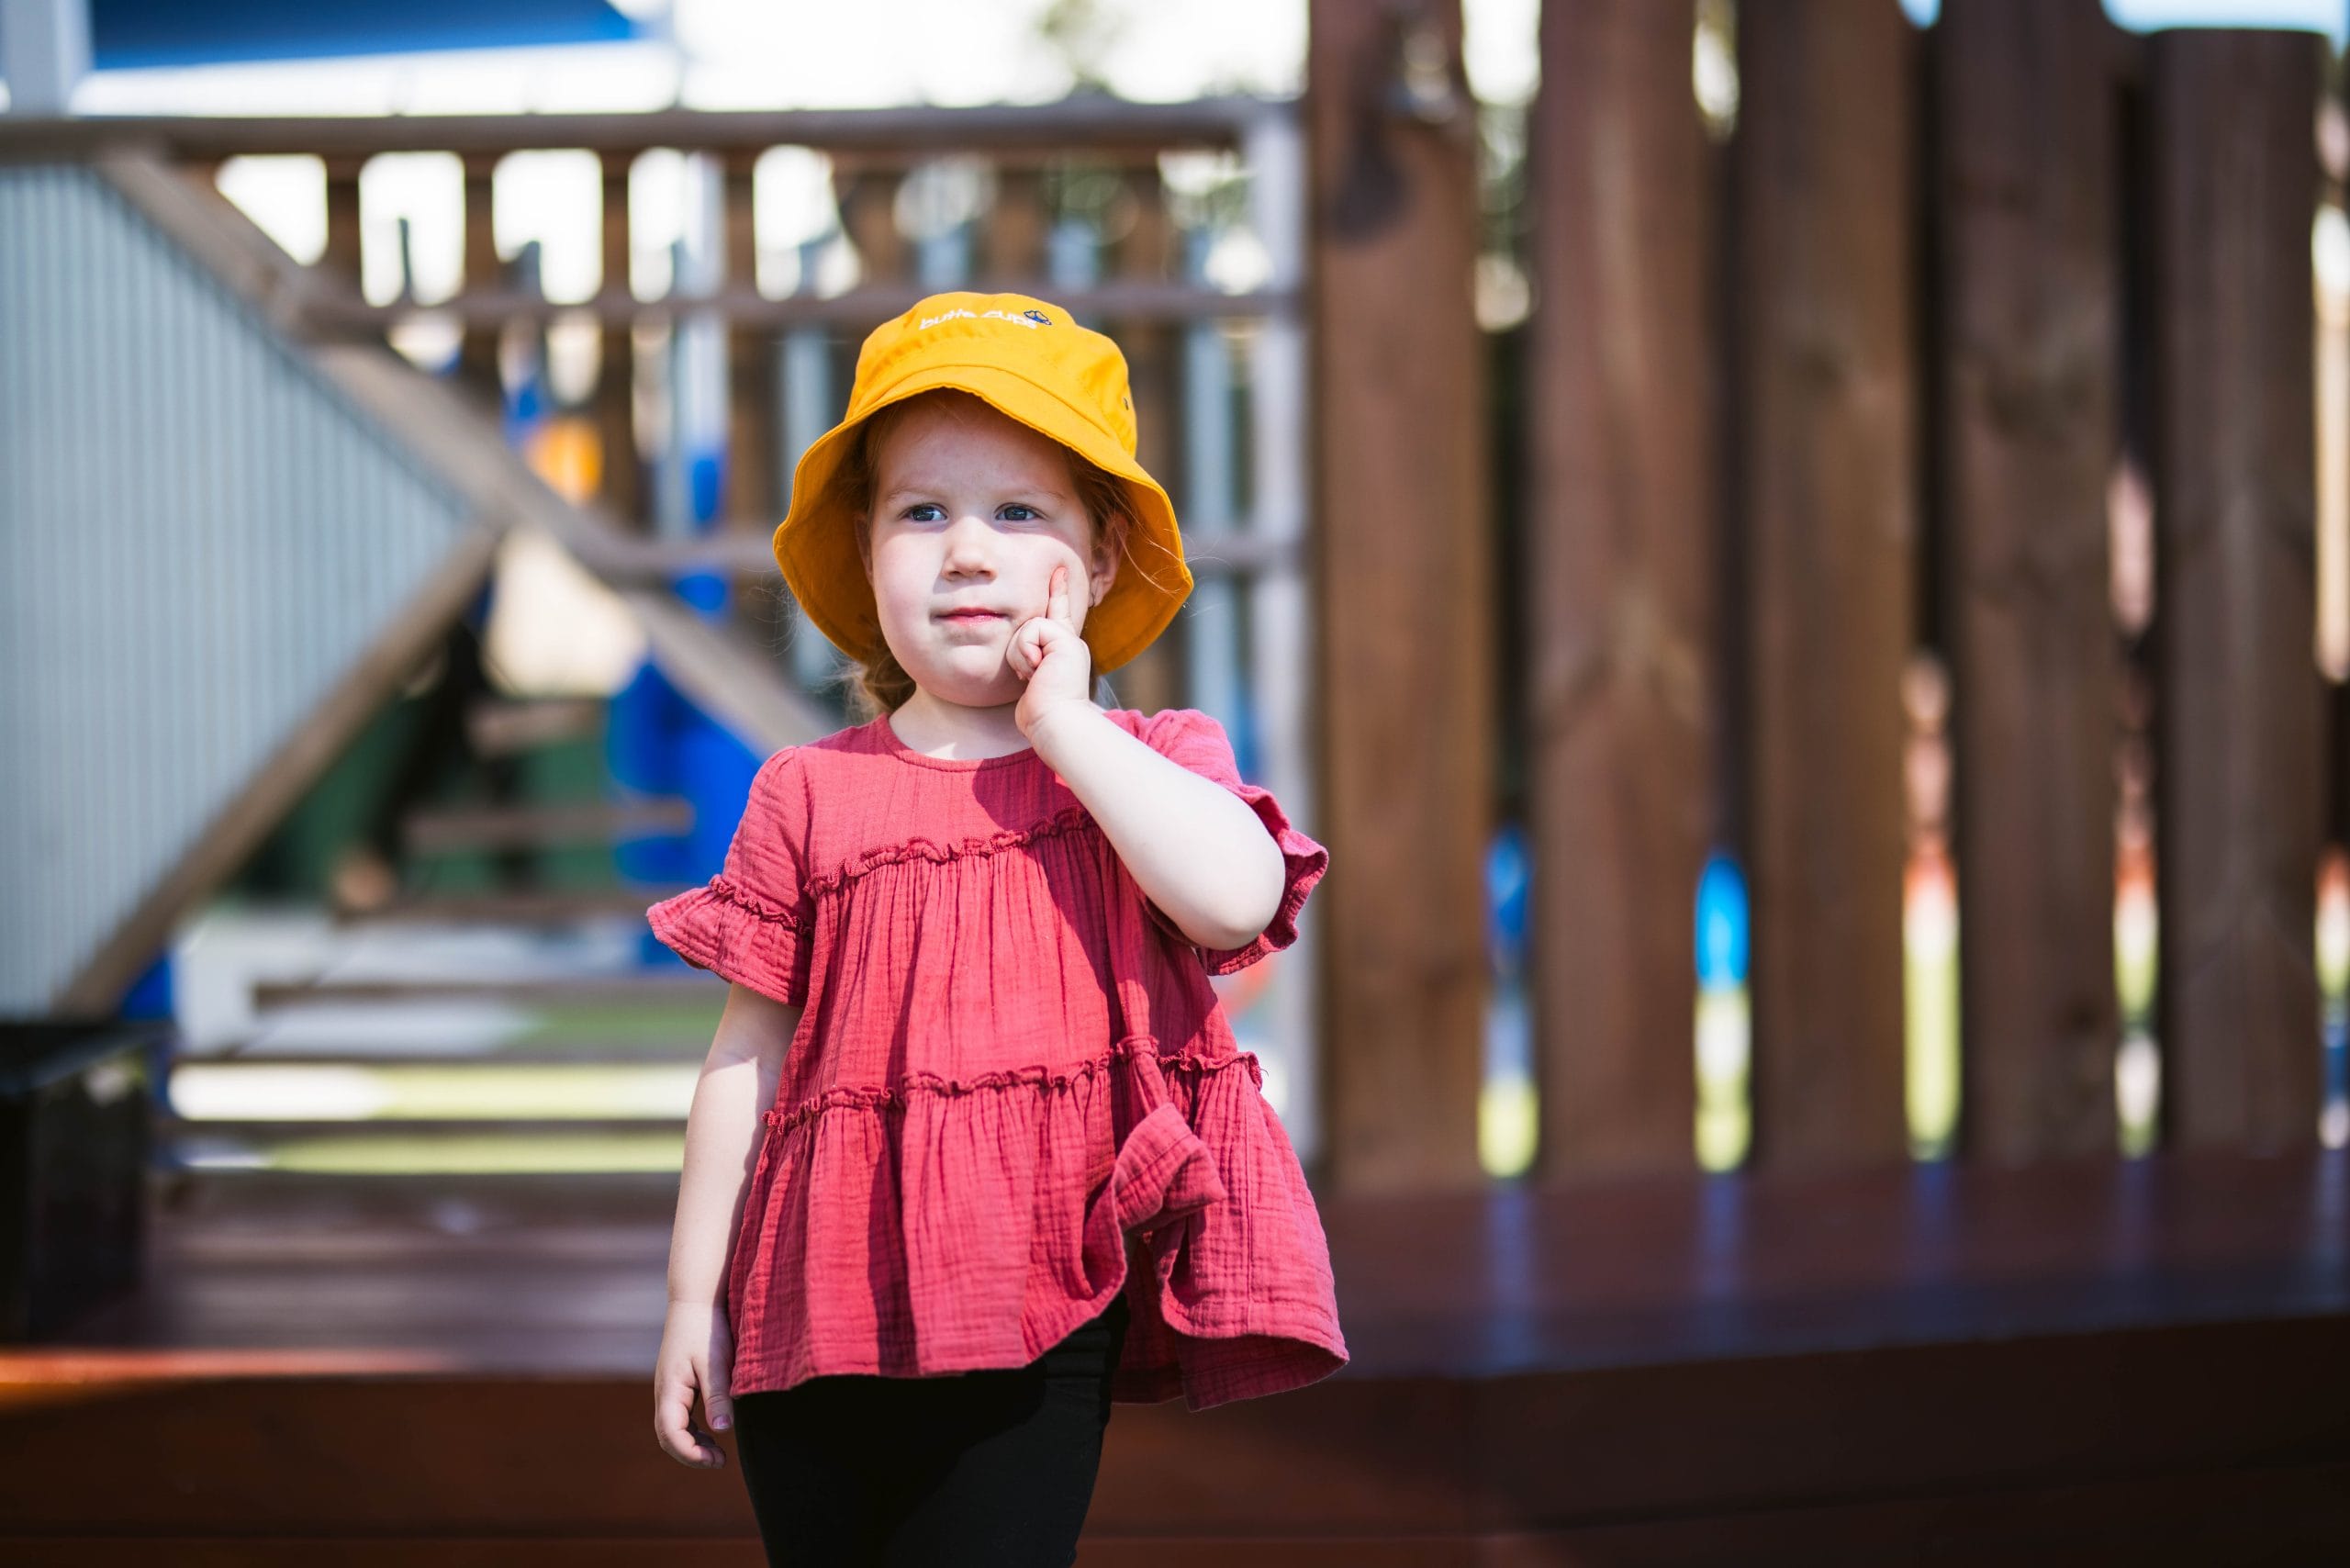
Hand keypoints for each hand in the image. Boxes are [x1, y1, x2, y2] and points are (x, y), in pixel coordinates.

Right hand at [653, 1299, 732, 1468]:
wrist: (695, 1301)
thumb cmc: (706, 1329)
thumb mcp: (716, 1363)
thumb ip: (718, 1396)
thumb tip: (722, 1431)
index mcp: (670, 1390)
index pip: (671, 1435)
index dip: (691, 1454)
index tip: (716, 1460)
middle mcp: (665, 1394)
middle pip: (668, 1437)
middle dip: (692, 1455)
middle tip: (720, 1461)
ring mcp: (670, 1390)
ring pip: (673, 1429)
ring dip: (693, 1445)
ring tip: (718, 1454)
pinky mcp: (679, 1386)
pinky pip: (681, 1417)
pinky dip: (694, 1431)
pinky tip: (713, 1432)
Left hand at [1008, 561, 1095, 739]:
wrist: (1055, 722)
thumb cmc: (1042, 713)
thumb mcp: (1033, 684)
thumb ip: (1031, 666)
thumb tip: (1029, 671)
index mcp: (1064, 654)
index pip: (1059, 617)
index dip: (1059, 593)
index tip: (1059, 571)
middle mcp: (1070, 644)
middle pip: (1035, 623)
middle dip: (1021, 651)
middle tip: (1032, 677)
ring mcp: (1070, 641)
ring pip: (1028, 628)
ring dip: (1021, 655)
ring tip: (1033, 676)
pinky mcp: (1066, 640)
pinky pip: (1032, 631)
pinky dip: (1026, 651)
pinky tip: (1036, 670)